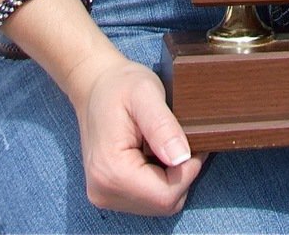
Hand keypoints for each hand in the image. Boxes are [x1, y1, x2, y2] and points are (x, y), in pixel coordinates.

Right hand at [67, 53, 205, 215]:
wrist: (95, 85)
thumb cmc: (120, 85)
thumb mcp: (146, 93)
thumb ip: (163, 127)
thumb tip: (182, 158)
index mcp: (111, 171)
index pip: (166, 195)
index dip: (188, 170)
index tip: (192, 141)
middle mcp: (104, 191)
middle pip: (163, 203)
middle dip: (181, 174)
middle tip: (179, 139)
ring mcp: (104, 195)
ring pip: (158, 203)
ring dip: (171, 177)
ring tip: (164, 143)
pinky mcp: (110, 192)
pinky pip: (148, 198)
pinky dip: (160, 179)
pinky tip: (155, 153)